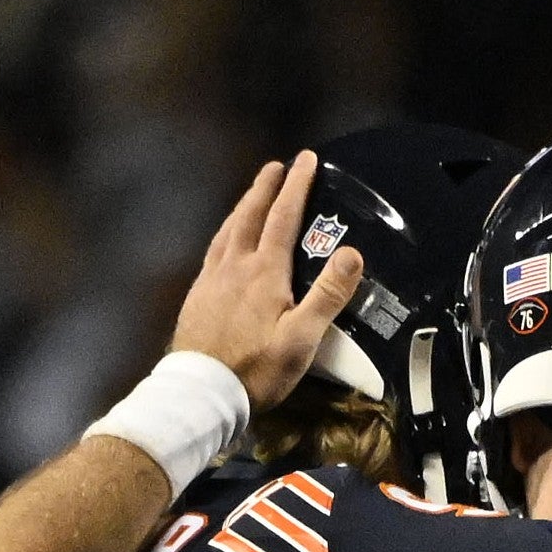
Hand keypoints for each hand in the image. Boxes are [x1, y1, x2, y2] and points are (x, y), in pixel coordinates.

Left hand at [174, 153, 363, 412]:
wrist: (203, 391)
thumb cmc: (259, 368)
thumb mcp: (303, 337)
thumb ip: (328, 295)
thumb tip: (352, 253)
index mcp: (265, 272)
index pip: (284, 218)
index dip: (297, 187)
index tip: (306, 160)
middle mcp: (236, 266)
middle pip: (251, 215)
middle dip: (266, 188)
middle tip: (277, 166)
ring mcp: (213, 278)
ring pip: (229, 229)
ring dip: (244, 206)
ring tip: (254, 194)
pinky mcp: (199, 294)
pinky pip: (214, 249)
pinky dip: (226, 232)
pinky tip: (227, 238)